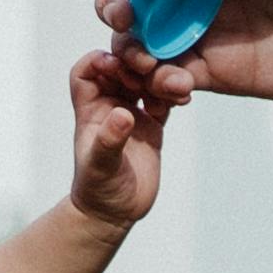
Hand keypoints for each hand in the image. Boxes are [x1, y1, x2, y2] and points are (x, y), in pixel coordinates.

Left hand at [64, 40, 185, 225]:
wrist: (115, 212)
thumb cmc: (98, 190)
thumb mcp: (101, 166)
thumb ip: (109, 140)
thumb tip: (123, 114)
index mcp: (90, 110)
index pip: (87, 72)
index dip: (99, 61)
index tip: (119, 62)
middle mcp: (110, 106)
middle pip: (121, 70)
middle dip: (137, 64)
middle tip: (154, 66)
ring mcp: (133, 114)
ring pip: (145, 82)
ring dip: (160, 77)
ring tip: (177, 83)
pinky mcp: (152, 125)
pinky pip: (164, 100)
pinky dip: (174, 95)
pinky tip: (185, 98)